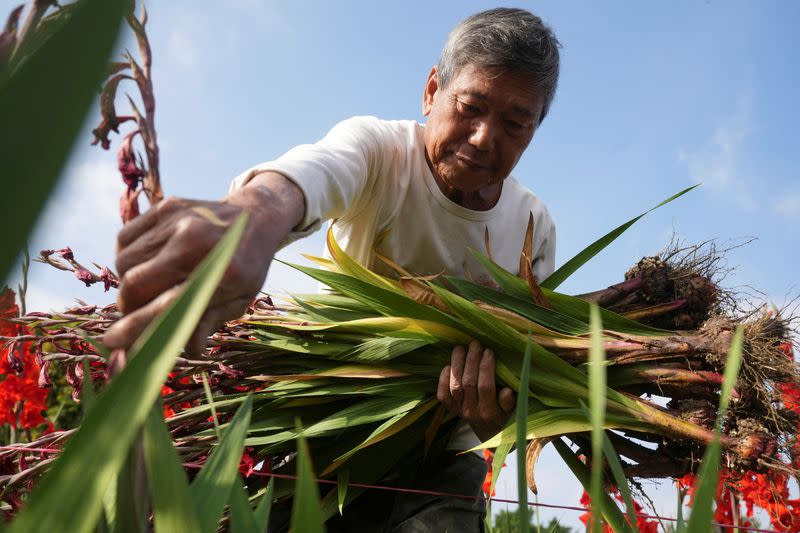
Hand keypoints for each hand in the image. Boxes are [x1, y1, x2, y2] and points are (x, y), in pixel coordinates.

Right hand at [103, 172, 303, 353]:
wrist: (255, 216)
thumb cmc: (246, 267)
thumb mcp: (239, 300)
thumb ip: (207, 323)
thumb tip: (179, 349)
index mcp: (223, 273)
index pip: (168, 306)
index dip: (136, 327)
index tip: (113, 342)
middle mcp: (197, 242)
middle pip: (135, 284)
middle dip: (128, 307)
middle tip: (135, 314)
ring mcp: (179, 220)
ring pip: (124, 262)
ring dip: (127, 282)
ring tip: (146, 287)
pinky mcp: (166, 205)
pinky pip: (124, 239)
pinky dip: (127, 257)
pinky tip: (146, 263)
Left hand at [437, 340, 515, 441]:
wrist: (488, 428)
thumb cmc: (503, 413)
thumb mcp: (512, 410)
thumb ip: (509, 402)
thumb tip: (507, 391)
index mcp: (490, 412)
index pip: (486, 386)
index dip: (486, 367)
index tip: (489, 351)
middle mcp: (472, 412)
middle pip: (469, 383)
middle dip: (472, 360)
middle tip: (475, 344)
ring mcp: (459, 410)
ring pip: (455, 386)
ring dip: (457, 364)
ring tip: (460, 348)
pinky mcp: (450, 408)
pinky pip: (442, 394)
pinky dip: (443, 379)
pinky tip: (449, 365)